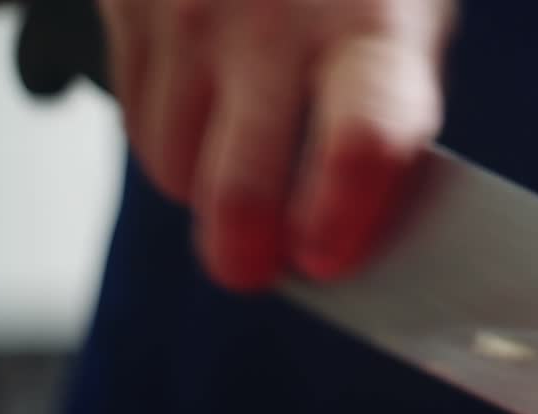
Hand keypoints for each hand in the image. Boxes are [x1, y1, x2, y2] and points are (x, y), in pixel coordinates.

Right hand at [97, 0, 453, 288]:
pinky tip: (209, 101)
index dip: (340, 215)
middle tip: (259, 264)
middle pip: (238, 186)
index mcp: (372, 27)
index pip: (363, 139)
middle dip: (245, 252)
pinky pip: (136, 120)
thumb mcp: (410, 23)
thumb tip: (357, 235)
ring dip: (206, 185)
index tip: (325, 259)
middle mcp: (273, 20)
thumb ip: (389, 122)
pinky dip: (171, 135)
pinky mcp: (128, 6)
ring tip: (243, 152)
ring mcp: (190, 12)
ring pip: (173, 168)